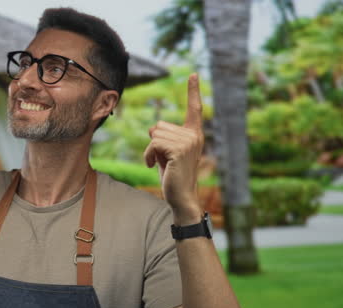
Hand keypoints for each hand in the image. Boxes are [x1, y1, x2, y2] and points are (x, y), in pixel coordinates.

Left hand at [143, 73, 204, 221]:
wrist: (181, 197)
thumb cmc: (172, 176)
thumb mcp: (167, 153)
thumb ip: (163, 138)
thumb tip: (152, 129)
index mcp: (194, 134)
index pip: (194, 109)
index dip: (193, 91)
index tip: (192, 74)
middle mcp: (194, 135)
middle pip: (159, 125)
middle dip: (153, 143)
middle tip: (162, 160)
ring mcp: (188, 142)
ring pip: (154, 135)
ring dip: (150, 151)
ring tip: (160, 164)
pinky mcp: (179, 150)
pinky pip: (153, 144)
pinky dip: (147, 156)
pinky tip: (153, 166)